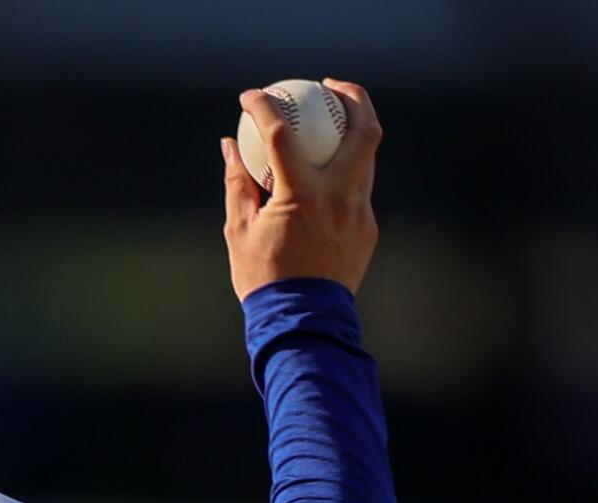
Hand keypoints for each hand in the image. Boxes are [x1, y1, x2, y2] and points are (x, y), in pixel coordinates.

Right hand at [222, 78, 382, 301]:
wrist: (301, 321)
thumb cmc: (262, 277)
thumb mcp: (238, 229)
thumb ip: (238, 182)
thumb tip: (230, 145)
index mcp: (302, 196)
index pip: (282, 135)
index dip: (264, 107)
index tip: (251, 96)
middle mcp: (340, 197)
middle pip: (364, 129)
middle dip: (352, 97)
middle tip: (329, 87)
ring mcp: (360, 212)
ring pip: (367, 157)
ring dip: (352, 133)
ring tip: (333, 124)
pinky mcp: (368, 227)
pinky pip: (359, 189)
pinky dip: (343, 174)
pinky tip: (327, 176)